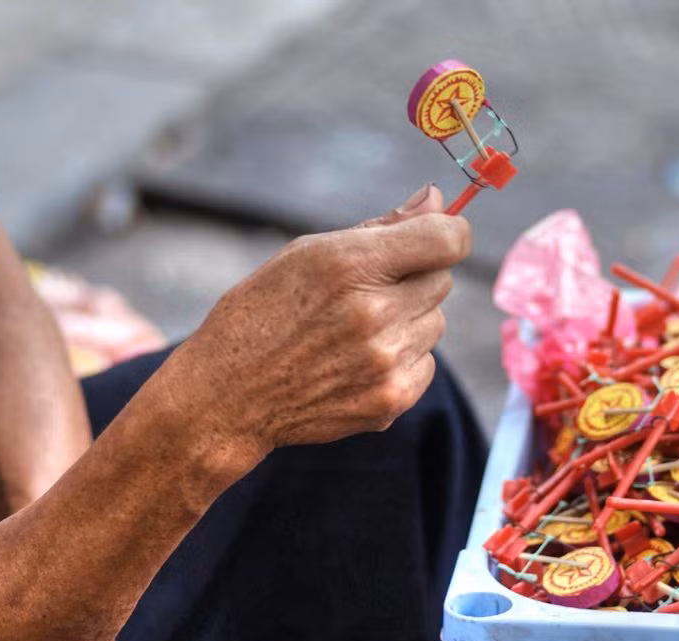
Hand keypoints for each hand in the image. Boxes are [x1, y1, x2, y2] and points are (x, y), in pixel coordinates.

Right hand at [158, 185, 467, 461]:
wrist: (228, 396)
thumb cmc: (264, 313)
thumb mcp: (307, 253)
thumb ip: (382, 227)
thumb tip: (438, 200)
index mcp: (350, 265)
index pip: (446, 240)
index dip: (450, 233)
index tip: (440, 236)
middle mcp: (374, 314)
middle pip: (441, 280)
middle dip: (413, 279)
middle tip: (366, 292)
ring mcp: (385, 362)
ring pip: (435, 323)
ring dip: (408, 321)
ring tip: (354, 331)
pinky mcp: (391, 401)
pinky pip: (426, 364)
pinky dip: (402, 360)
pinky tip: (356, 362)